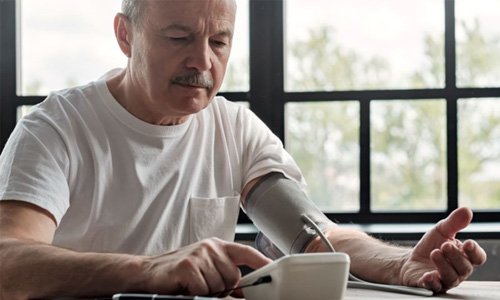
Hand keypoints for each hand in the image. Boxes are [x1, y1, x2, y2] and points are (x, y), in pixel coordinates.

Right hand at [139, 237, 270, 295]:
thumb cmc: (179, 272)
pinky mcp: (188, 265)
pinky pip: (203, 289)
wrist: (148, 272)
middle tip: (204, 285)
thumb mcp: (205, 268)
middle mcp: (211, 247)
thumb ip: (224, 273)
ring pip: (219, 285)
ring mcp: (199, 254)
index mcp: (218, 246)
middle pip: (233, 277)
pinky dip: (195, 292)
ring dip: (207, 291)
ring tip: (192, 284)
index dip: (262, 262)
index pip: (246, 252)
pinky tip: (185, 286)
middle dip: (222, 288)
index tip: (274, 271)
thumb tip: (244, 291)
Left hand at [400, 207, 486, 292]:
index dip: (474, 251)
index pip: (477, 258)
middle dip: (455, 256)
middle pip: (465, 267)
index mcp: (464, 257)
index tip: (467, 243)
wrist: (411, 259)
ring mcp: (445, 280)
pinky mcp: (431, 286)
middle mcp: (458, 271)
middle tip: (445, 245)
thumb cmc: (431, 246)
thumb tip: (467, 210)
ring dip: (443, 265)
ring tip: (434, 253)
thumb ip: (454, 222)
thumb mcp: (441, 231)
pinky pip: (435, 287)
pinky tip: (428, 275)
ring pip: (451, 277)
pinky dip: (432, 281)